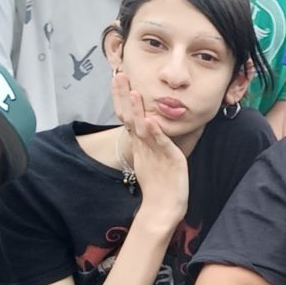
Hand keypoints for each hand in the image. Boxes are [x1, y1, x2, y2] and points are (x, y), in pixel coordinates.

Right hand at [113, 72, 188, 229]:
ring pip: (142, 128)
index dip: (122, 97)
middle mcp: (144, 146)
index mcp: (141, 145)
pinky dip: (155, 132)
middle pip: (129, 117)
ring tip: (134, 92)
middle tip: (118, 75)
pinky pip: (160, 144)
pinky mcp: (167, 160)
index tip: (118, 78)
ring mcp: (154, 153)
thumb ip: (150, 143)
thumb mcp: (152, 159)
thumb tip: (149, 129)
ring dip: (137, 110)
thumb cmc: (160, 186)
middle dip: (124, 96)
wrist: (162, 209)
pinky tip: (150, 120)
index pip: (128, 116)